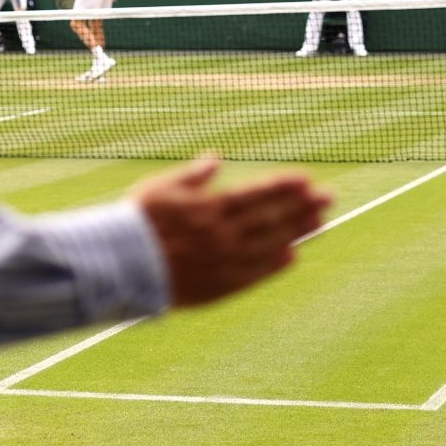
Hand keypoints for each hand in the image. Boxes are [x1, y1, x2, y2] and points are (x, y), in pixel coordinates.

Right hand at [132, 157, 330, 307]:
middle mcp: (222, 235)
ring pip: (270, 245)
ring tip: (319, 223)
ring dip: (297, 233)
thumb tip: (215, 159)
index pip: (256, 194)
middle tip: (328, 198)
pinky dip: (275, 264)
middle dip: (302, 207)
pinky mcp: (218, 286)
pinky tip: (292, 255)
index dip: (283, 186)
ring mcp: (223, 262)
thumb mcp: (159, 189)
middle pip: (271, 219)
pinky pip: (255, 274)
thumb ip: (191, 176)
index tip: (306, 180)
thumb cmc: (134, 223)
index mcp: (208, 209)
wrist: (117, 266)